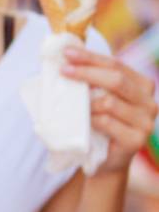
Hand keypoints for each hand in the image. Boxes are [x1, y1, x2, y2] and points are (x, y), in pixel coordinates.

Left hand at [64, 45, 158, 174]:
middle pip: (116, 80)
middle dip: (87, 72)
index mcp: (142, 85)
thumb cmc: (98, 121)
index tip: (67, 53)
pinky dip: (89, 118)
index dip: (91, 57)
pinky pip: (107, 122)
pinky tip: (81, 118)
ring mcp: (145, 122)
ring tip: (71, 101)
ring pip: (109, 102)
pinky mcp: (136, 140)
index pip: (116, 64)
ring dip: (86, 101)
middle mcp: (149, 102)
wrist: (104, 158)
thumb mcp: (97, 95)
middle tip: (63, 70)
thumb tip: (66, 57)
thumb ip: (92, 78)